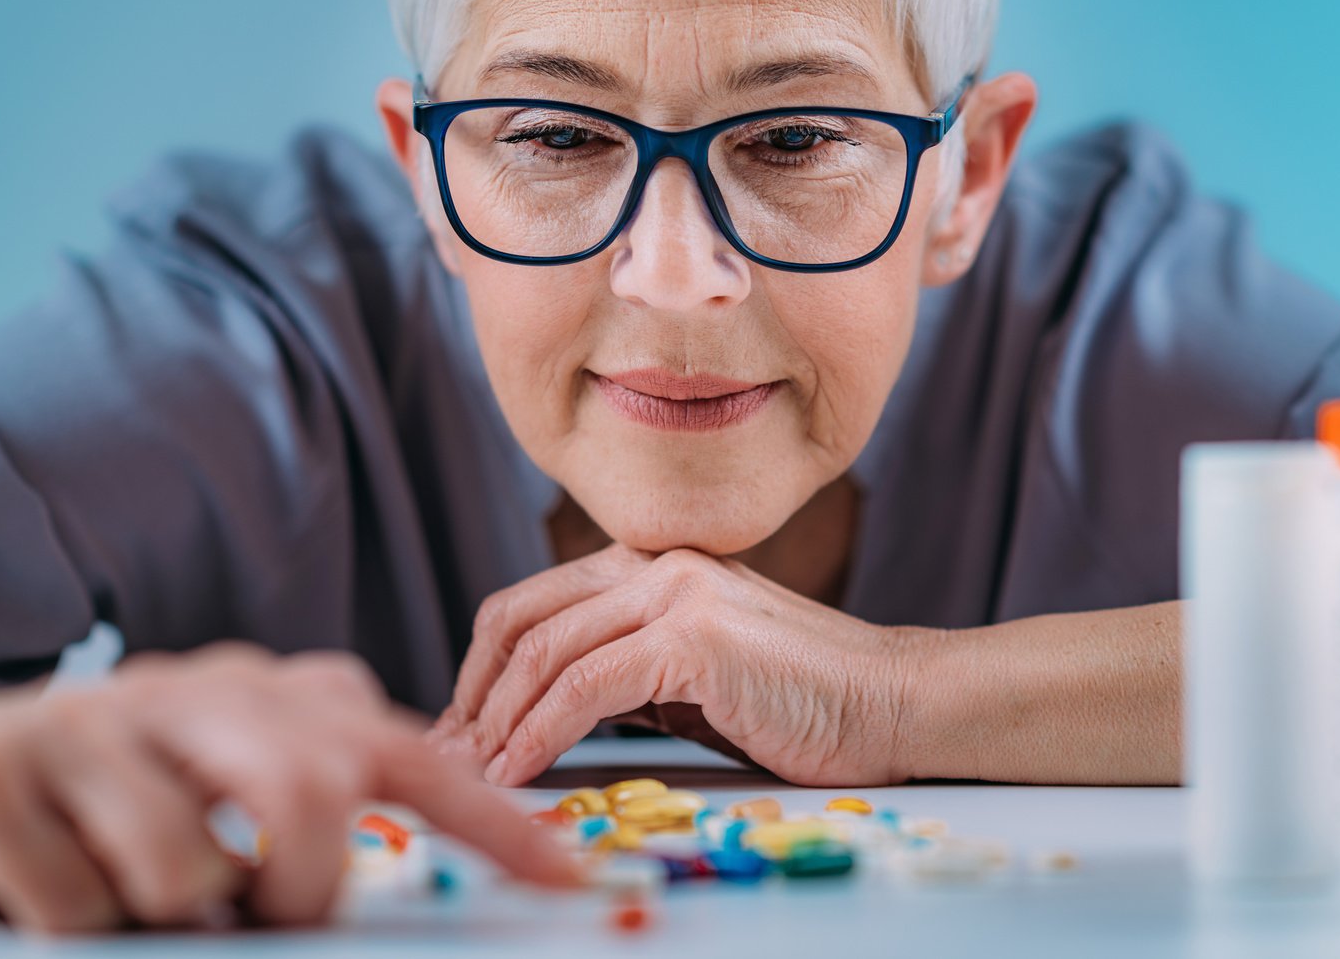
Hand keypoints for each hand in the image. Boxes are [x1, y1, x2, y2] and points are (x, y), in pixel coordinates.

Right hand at [0, 644, 579, 933]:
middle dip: (302, 886)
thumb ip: (325, 786)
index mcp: (272, 697)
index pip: (412, 753)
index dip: (493, 820)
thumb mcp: (238, 767)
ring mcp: (97, 733)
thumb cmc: (130, 782)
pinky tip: (57, 888)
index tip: (566, 878)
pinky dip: (82, 924)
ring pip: (186, 866)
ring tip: (140, 895)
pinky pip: (80, 905)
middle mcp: (198, 695)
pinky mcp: (1, 789)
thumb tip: (417, 857)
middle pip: (308, 792)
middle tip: (266, 909)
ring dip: (175, 912)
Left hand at [431, 544, 938, 787]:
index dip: (483, 667)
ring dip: (496, 722)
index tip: (461, 728)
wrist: (892, 700)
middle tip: (447, 753)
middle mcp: (656, 566)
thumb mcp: (695, 677)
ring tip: (471, 774)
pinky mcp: (694, 638)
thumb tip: (552, 712)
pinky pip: (585, 688)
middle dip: (472, 693)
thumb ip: (629, 674)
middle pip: (522, 619)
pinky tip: (517, 772)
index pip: (534, 604)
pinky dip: (539, 733)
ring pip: (546, 653)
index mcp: (652, 566)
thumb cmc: (801, 701)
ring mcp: (675, 594)